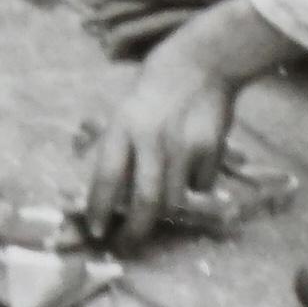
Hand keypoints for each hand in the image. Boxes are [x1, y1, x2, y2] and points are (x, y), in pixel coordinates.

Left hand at [80, 27, 242, 255]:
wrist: (202, 62)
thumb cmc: (154, 87)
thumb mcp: (126, 111)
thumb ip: (120, 148)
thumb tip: (111, 194)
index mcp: (124, 126)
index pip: (107, 177)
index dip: (100, 209)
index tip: (97, 231)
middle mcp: (152, 139)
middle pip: (145, 201)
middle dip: (135, 231)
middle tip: (127, 243)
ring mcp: (184, 146)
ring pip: (174, 200)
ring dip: (165, 211)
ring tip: (158, 208)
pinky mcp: (211, 150)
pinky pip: (200, 185)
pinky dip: (193, 187)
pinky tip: (190, 170)